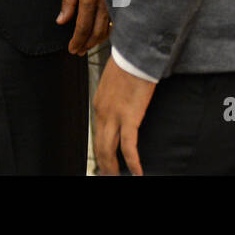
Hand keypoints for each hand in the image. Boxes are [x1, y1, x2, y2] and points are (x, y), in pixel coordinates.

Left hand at [56, 0, 111, 54]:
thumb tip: (61, 20)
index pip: (83, 27)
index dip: (77, 40)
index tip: (71, 49)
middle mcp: (105, 4)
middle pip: (96, 33)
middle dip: (86, 45)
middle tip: (78, 53)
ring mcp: (114, 6)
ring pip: (106, 30)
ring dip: (96, 42)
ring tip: (86, 48)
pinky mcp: (120, 6)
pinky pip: (114, 24)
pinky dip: (106, 34)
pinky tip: (99, 37)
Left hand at [93, 54, 155, 175]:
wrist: (134, 55)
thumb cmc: (128, 67)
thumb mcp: (114, 85)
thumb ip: (113, 99)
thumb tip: (120, 108)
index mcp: (98, 105)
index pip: (97, 135)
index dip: (100, 152)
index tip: (104, 163)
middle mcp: (102, 113)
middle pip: (100, 146)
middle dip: (104, 165)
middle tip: (107, 177)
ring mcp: (114, 116)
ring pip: (109, 149)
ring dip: (113, 168)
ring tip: (116, 179)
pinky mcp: (129, 117)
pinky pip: (128, 146)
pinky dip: (132, 162)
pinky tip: (137, 172)